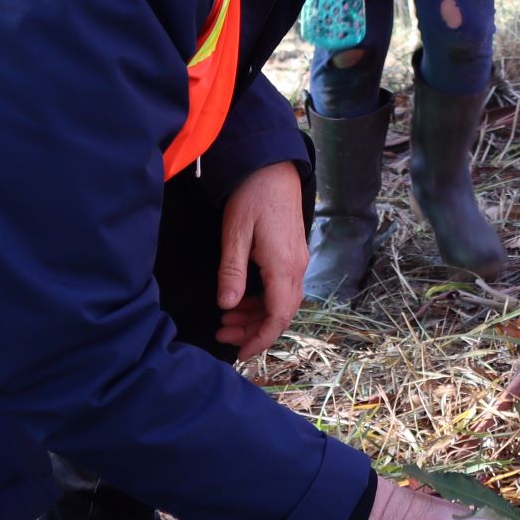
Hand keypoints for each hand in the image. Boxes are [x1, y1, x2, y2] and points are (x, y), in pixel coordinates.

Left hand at [214, 162, 307, 357]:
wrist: (273, 166)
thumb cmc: (252, 195)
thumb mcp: (235, 233)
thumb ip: (232, 272)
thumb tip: (227, 306)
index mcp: (283, 266)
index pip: (278, 317)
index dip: (260, 339)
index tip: (240, 353)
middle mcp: (296, 267)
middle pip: (282, 314)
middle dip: (253, 330)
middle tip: (221, 334)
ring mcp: (297, 260)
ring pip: (282, 302)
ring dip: (256, 315)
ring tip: (226, 319)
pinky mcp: (293, 253)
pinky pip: (282, 288)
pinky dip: (263, 300)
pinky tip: (242, 299)